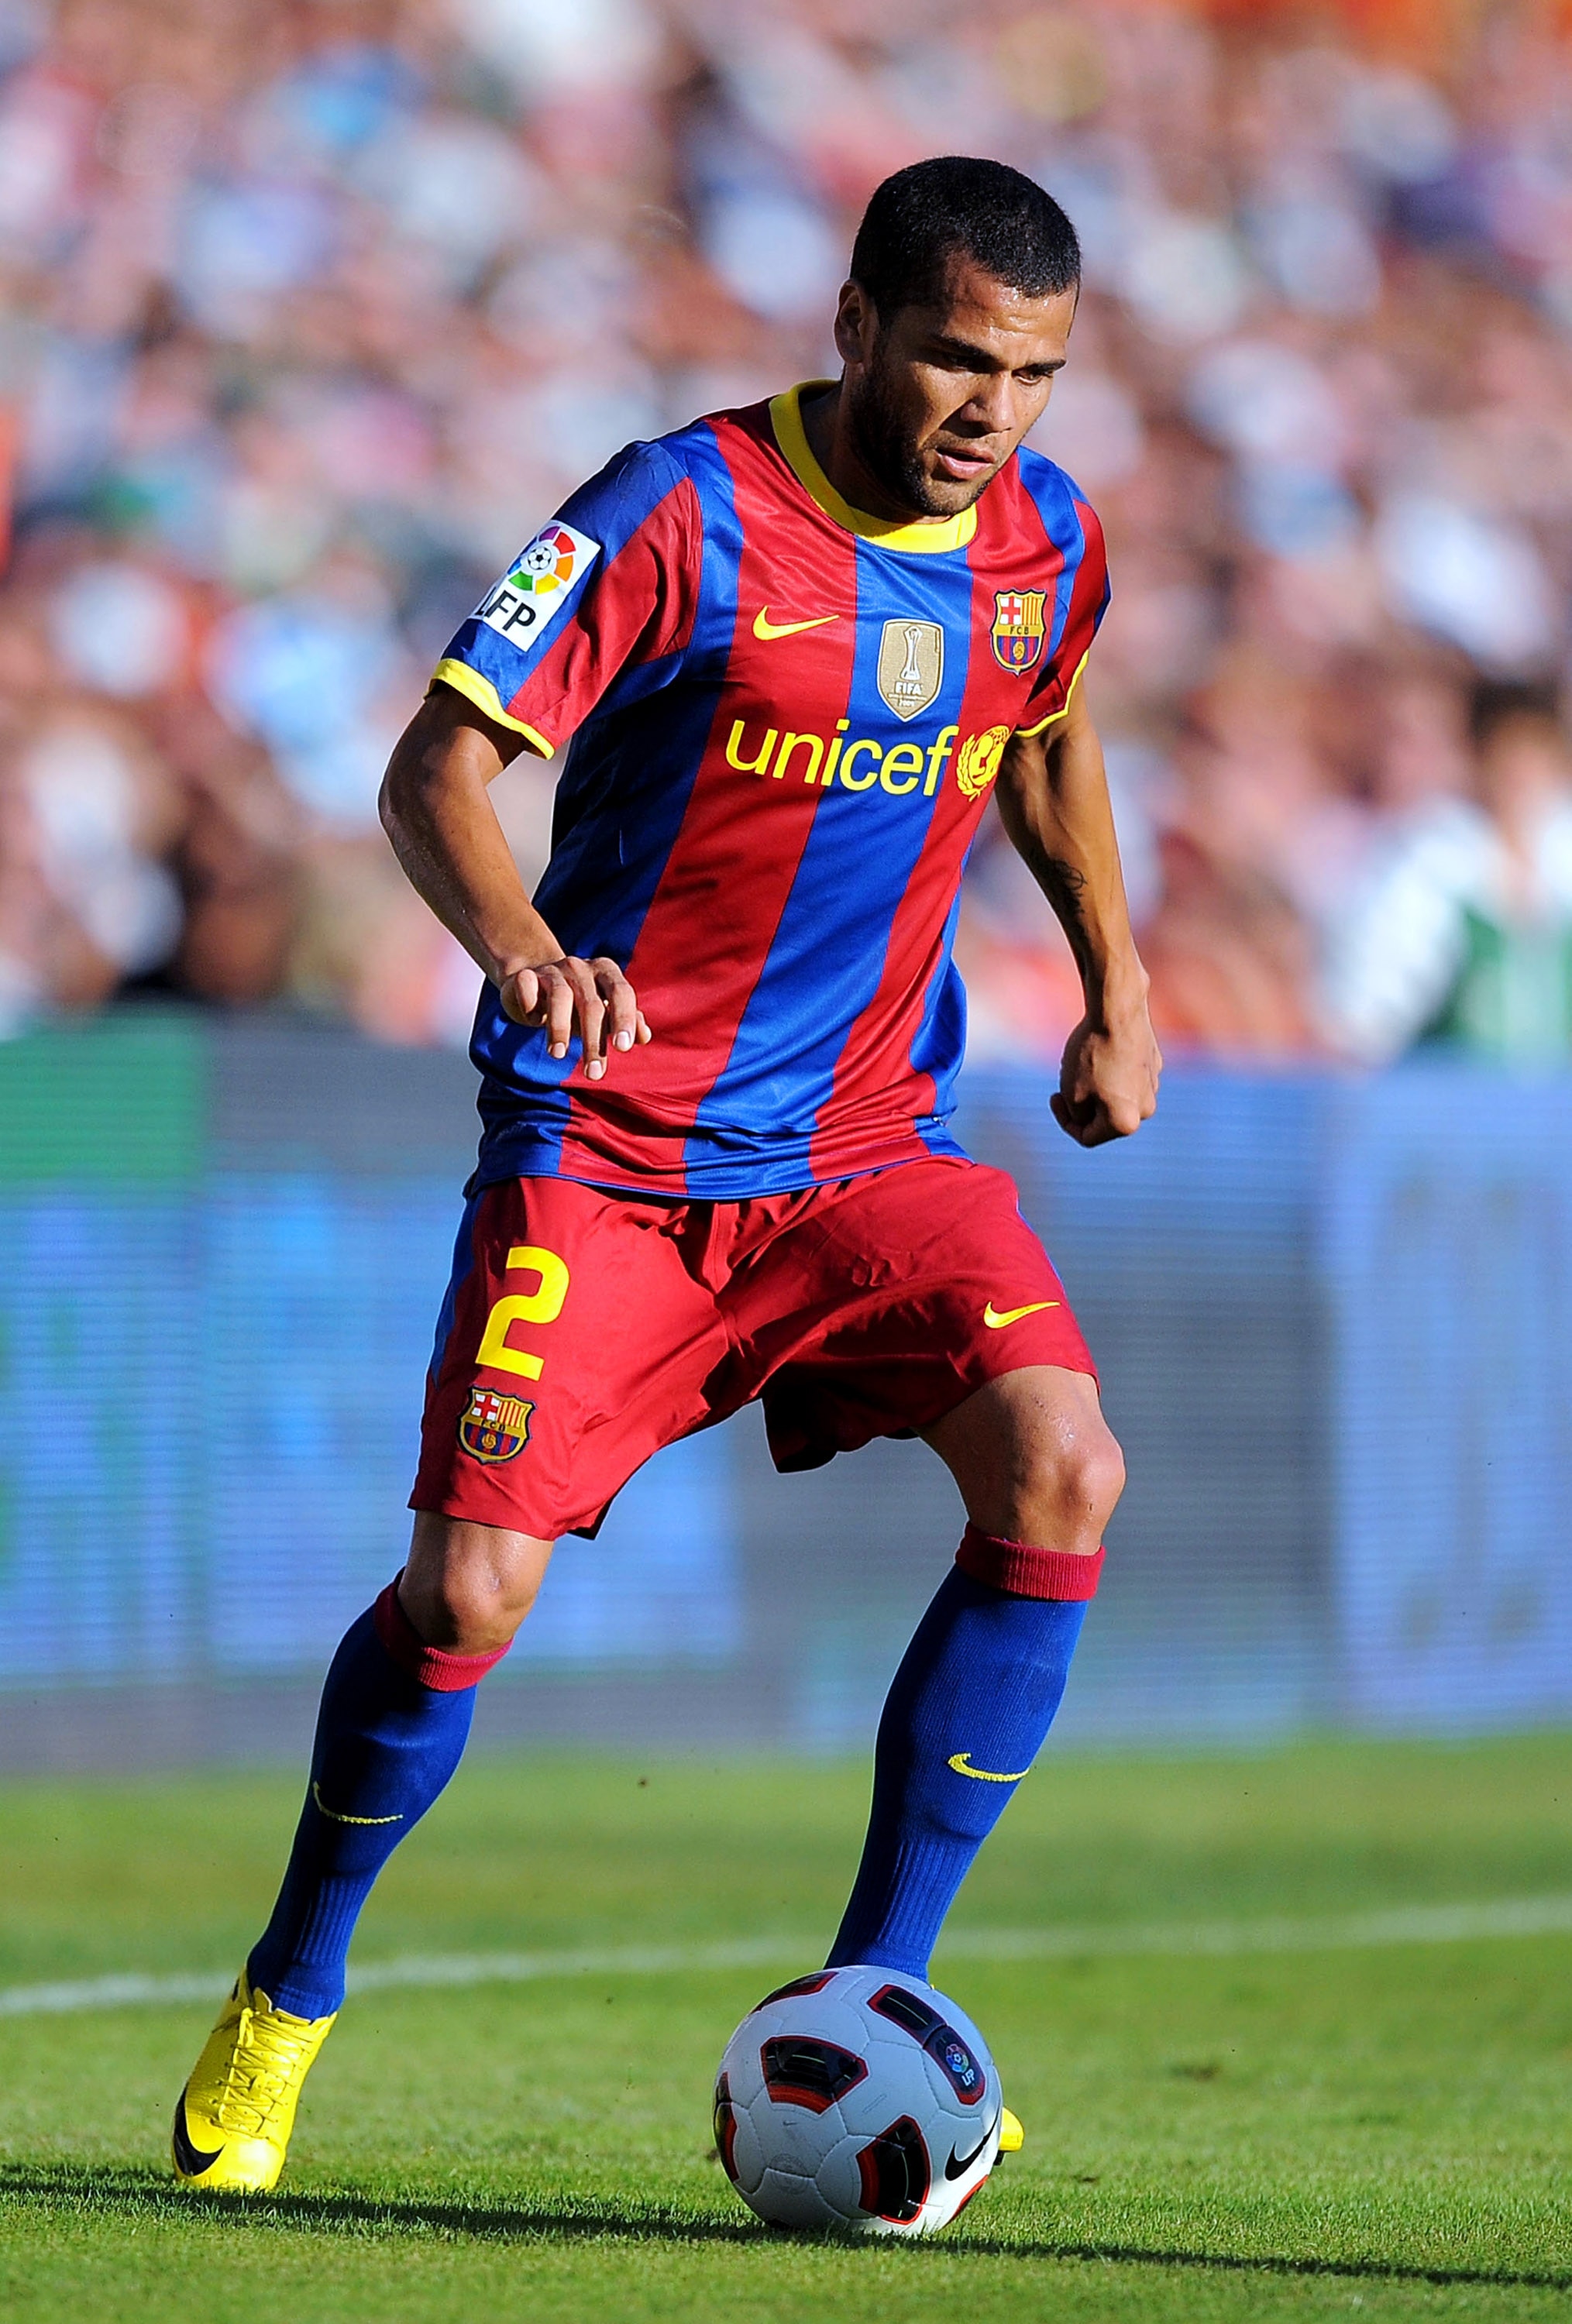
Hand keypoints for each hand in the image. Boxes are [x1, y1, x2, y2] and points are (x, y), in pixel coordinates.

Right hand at [499, 955, 651, 1080]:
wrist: (537, 981)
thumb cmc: (579, 1001)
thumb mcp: (604, 1011)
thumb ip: (626, 1021)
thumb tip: (644, 1037)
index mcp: (606, 972)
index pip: (621, 993)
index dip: (623, 1019)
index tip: (622, 1048)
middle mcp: (581, 967)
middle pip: (591, 1004)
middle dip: (593, 1041)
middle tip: (594, 1074)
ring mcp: (553, 969)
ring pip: (560, 996)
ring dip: (559, 1028)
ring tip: (558, 1055)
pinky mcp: (525, 976)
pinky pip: (527, 986)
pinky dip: (530, 1004)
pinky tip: (533, 1021)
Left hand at [1052, 999, 1160, 1147]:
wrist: (1117, 1010)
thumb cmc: (1091, 1053)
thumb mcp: (1071, 1093)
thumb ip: (1079, 1115)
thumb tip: (1088, 1117)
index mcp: (1126, 1123)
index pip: (1087, 1137)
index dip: (1064, 1121)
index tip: (1054, 1096)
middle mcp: (1146, 1109)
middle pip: (1104, 1118)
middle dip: (1084, 1104)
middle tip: (1068, 1079)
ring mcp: (1153, 1086)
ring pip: (1116, 1096)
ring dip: (1097, 1087)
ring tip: (1085, 1061)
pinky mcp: (1154, 1064)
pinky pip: (1127, 1076)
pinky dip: (1112, 1070)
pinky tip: (1101, 1048)